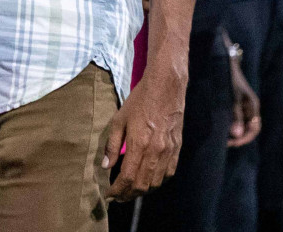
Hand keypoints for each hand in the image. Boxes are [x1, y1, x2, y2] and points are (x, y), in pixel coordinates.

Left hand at [102, 67, 185, 200]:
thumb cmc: (139, 100)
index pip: (128, 178)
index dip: (117, 190)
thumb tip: (105, 165)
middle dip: (128, 195)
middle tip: (118, 196)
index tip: (109, 195)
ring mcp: (169, 152)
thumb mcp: (119, 119)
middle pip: (142, 185)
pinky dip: (157, 182)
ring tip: (131, 191)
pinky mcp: (177, 149)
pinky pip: (168, 174)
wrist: (166, 87)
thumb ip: (112, 145)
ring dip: (142, 191)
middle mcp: (156, 151)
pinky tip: (148, 181)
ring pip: (156, 183)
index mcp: (139, 144)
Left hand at [228, 57, 260, 147]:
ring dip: (233, 132)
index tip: (232, 143)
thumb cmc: (229, 79)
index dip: (244, 138)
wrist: (224, 62)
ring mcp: (243, 105)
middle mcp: (250, 107)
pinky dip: (230, 124)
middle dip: (239, 137)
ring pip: (242, 124)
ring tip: (221, 136)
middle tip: (225, 142)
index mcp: (253, 106)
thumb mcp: (232, 98)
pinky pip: (236, 118)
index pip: (254, 129)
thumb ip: (235, 116)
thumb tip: (237, 135)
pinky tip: (220, 126)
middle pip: (249, 128)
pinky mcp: (235, 103)